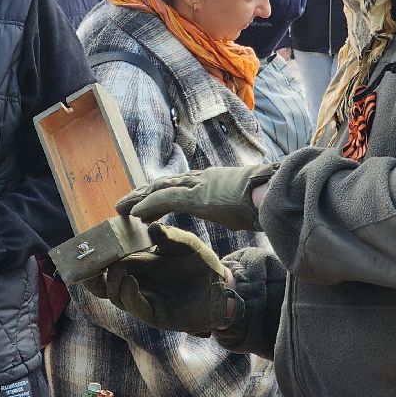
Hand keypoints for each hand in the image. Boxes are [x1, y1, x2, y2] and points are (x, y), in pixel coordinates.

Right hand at [82, 222, 233, 334]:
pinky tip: (130, 281)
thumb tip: (151, 227)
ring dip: (111, 282)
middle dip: (91, 275)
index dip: (95, 256)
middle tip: (88, 263)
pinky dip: (128, 295)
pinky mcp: (154, 314)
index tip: (87, 245)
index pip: (107, 262)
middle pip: (101, 283)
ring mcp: (143, 298)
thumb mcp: (186, 245)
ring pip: (114, 295)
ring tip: (117, 267)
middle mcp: (135, 281)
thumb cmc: (201, 264)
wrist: (221, 288)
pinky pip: (134, 307)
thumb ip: (170, 237)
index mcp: (138, 263)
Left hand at [116, 163, 278, 231]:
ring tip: (121, 209)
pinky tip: (134, 214)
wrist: (274, 195)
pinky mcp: (196, 196)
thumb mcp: (247, 207)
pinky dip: (148, 206)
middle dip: (143, 194)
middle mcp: (201, 179)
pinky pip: (165, 199)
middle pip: (164, 184)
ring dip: (138, 199)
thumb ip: (238, 211)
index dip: (161, 194)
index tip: (148, 204)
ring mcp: (198, 186)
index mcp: (212, 182)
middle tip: (125, 203)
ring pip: (159, 189)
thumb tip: (243, 217)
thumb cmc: (266, 203)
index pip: (180, 186)